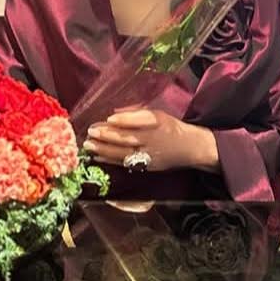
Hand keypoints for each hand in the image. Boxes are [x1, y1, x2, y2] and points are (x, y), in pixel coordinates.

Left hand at [82, 109, 217, 171]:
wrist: (190, 147)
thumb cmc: (170, 127)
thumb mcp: (157, 113)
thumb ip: (136, 114)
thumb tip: (114, 115)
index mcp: (157, 121)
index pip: (141, 120)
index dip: (125, 120)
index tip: (109, 118)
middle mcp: (154, 138)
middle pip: (130, 138)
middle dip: (108, 135)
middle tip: (91, 131)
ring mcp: (150, 154)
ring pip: (125, 153)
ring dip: (105, 149)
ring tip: (89, 145)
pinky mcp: (147, 166)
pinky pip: (127, 164)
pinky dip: (111, 161)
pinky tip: (98, 157)